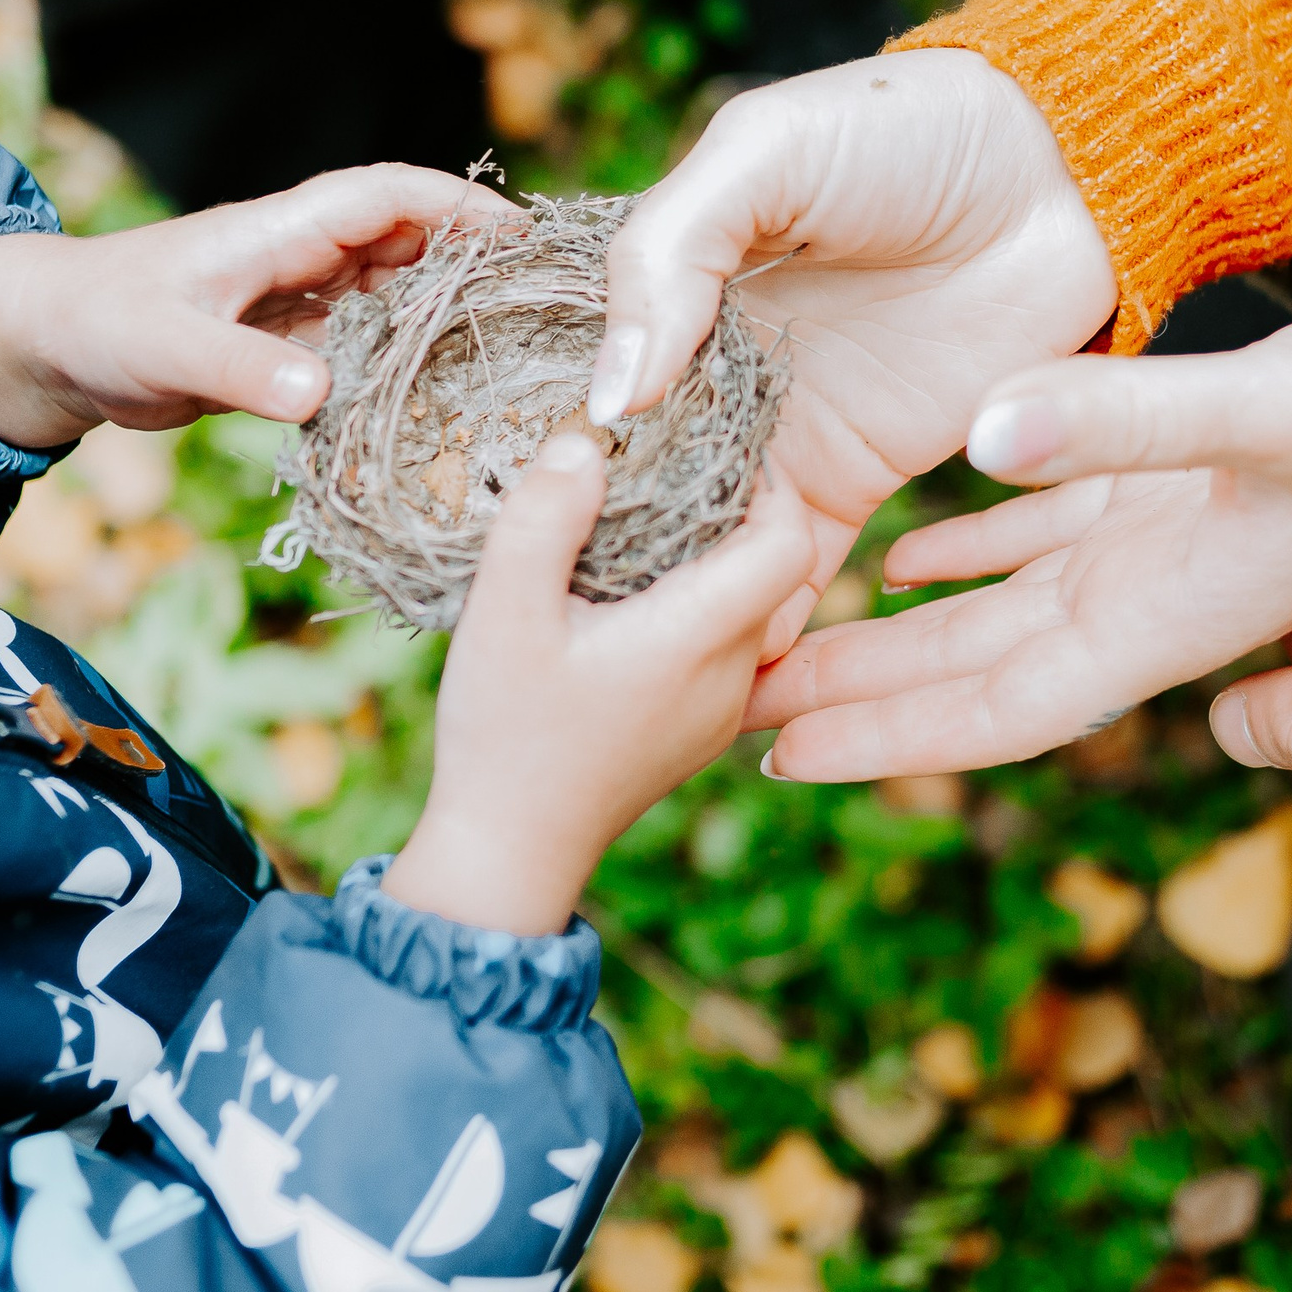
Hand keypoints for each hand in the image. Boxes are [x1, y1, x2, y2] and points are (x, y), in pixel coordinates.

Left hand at [0, 163, 514, 447]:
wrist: (42, 346)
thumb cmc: (96, 323)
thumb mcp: (165, 345)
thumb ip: (241, 369)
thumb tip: (320, 392)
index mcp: (279, 231)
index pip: (386, 196)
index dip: (457, 206)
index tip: (522, 234)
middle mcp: (299, 255)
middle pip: (409, 241)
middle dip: (476, 258)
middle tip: (547, 301)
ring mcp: (297, 299)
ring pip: (394, 293)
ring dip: (446, 312)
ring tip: (514, 346)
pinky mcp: (286, 343)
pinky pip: (365, 341)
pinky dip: (403, 358)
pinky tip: (441, 393)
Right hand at [384, 435, 815, 933]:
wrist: (509, 851)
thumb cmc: (504, 734)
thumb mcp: (503, 614)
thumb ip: (544, 519)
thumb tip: (583, 440)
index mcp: (698, 637)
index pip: (788, 540)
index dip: (769, 483)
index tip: (716, 448)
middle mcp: (732, 673)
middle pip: (773, 567)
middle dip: (736, 511)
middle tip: (671, 469)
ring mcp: (723, 706)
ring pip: (752, 607)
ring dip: (715, 560)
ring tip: (646, 524)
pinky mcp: (702, 727)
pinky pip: (727, 645)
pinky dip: (699, 606)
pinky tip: (633, 593)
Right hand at [589, 50, 1119, 653]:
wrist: (1056, 169)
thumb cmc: (899, 133)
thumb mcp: (762, 155)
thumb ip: (672, 257)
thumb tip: (611, 395)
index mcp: (671, 293)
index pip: (584, 382)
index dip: (537, 443)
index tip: (490, 517)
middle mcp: (711, 375)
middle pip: (631, 477)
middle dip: (593, 545)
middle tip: (543, 628)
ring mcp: (784, 434)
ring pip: (702, 535)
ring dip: (669, 597)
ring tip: (615, 672)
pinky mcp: (859, 479)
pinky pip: (797, 565)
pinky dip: (763, 618)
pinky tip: (722, 674)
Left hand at [747, 273, 1291, 778]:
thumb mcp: (1282, 406)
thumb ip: (1130, 418)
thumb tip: (980, 436)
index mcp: (1172, 609)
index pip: (1002, 703)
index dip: (890, 736)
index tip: (775, 756)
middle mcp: (1158, 597)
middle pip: (978, 671)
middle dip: (862, 696)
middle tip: (730, 702)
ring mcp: (1169, 547)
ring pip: (1001, 609)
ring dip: (899, 632)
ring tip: (789, 637)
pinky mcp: (1183, 488)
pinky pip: (1048, 534)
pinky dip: (971, 546)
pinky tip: (905, 542)